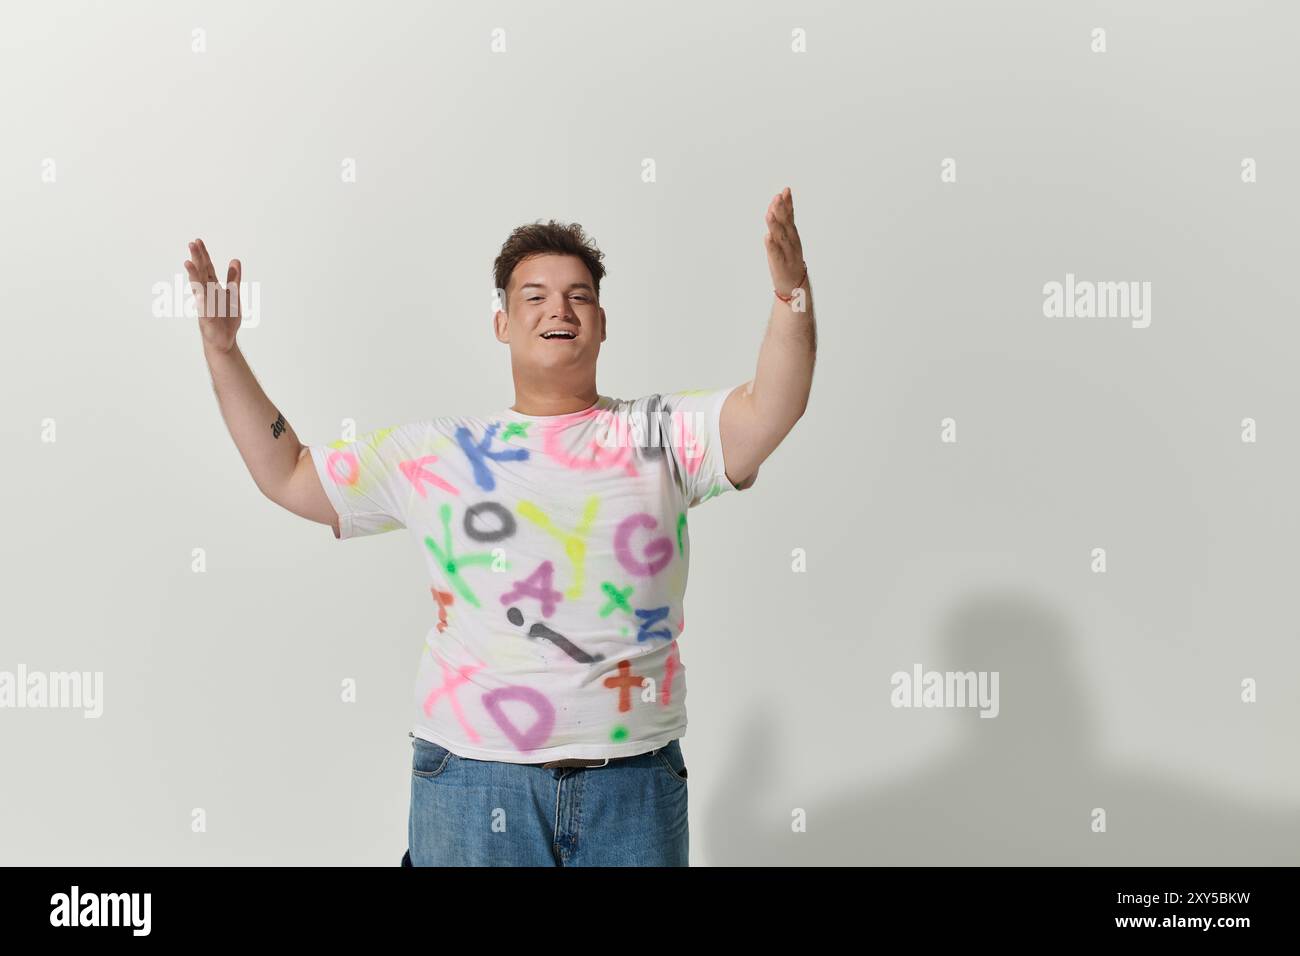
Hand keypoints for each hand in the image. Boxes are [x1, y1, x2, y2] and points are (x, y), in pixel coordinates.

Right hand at [185, 238, 241, 353]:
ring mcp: (205, 303)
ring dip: (193, 275)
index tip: (198, 241)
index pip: (207, 267)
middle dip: (197, 258)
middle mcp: (206, 292)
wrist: (225, 340)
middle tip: (192, 243)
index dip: (203, 255)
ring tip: (188, 262)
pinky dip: (201, 297)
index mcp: (212, 287)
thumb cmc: (226, 318)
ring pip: (198, 287)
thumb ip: (233, 278)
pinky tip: (198, 288)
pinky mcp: (206, 315)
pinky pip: (203, 304)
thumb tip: (235, 260)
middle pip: (200, 272)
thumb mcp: (234, 294)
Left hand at [764, 186, 805, 296]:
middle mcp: (791, 242)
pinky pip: (775, 254)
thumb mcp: (787, 240)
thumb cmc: (788, 261)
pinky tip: (766, 237)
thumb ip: (782, 224)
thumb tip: (775, 204)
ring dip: (775, 225)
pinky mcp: (780, 265)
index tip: (786, 189)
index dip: (789, 203)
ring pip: (780, 237)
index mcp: (792, 235)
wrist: (795, 287)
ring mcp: (787, 254)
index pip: (790, 216)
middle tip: (778, 196)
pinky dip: (771, 245)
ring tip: (769, 213)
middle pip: (786, 224)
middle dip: (782, 210)